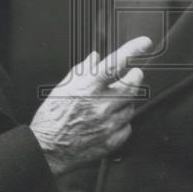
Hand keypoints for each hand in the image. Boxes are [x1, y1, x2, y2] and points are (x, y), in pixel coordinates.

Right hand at [30, 36, 151, 176]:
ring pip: (131, 106)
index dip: (133, 50)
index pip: (115, 63)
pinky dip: (121, 121)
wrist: (47, 148)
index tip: (144, 43)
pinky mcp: (112, 140)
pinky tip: (109, 120)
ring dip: (125, 101)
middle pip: (132, 85)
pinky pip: (127, 126)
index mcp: (88, 88)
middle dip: (135, 77)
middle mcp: (101, 105)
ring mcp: (108, 124)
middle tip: (133, 75)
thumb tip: (95, 58)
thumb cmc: (52, 118)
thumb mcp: (63, 88)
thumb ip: (82, 71)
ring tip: (111, 103)